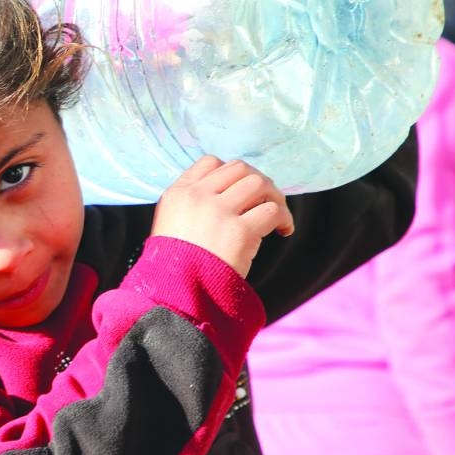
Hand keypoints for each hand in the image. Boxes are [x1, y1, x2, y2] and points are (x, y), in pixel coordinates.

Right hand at [151, 156, 293, 276]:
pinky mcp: (239, 231)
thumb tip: (230, 195)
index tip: (241, 192)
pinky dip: (284, 218)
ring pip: (259, 183)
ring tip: (277, 216)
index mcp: (178, 193)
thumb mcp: (170, 224)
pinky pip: (273, 211)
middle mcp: (197, 196)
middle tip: (266, 201)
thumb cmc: (175, 264)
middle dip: (258, 182)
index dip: (232, 174)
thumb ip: (192, 205)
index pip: (210, 162)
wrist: (175, 292)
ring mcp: (218, 211)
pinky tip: (283, 231)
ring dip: (274, 196)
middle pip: (240, 168)